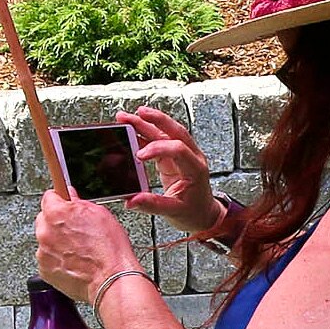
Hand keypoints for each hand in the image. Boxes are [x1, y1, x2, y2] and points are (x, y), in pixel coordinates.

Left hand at [34, 189, 141, 305]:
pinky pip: (48, 259)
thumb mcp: (99, 214)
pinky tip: (74, 261)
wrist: (109, 278)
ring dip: (57, 242)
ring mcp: (43, 253)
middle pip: (44, 219)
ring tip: (78, 249)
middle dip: (57, 222)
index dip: (60, 200)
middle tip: (75, 230)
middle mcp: (45, 232)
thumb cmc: (108, 249)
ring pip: (46, 240)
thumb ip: (79, 203)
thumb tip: (71, 198)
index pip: (49, 196)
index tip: (64, 203)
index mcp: (56, 213)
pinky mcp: (45, 270)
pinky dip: (57, 259)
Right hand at [121, 105, 220, 235]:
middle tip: (136, 113)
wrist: (203, 215)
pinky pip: (160, 140)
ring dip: (147, 123)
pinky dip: (146, 134)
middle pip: (175, 130)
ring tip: (126, 118)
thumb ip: (153, 205)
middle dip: (155, 120)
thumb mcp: (174, 212)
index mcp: (195, 168)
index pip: (178, 149)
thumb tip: (131, 201)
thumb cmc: (193, 213)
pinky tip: (132, 130)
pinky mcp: (173, 156)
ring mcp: (183, 154)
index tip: (139, 156)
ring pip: (166, 132)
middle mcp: (192, 156)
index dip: (157, 148)